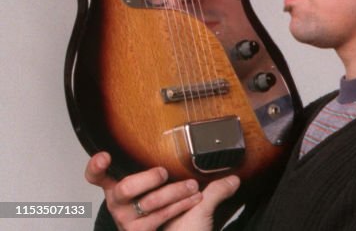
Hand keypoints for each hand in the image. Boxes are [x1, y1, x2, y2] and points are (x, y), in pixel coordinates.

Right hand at [84, 152, 237, 230]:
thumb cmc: (183, 227)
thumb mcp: (198, 203)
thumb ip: (215, 188)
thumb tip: (235, 178)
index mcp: (124, 190)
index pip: (99, 177)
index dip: (97, 167)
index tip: (106, 156)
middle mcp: (120, 206)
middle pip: (124, 187)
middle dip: (148, 178)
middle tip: (164, 173)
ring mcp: (128, 222)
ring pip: (148, 201)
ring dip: (174, 193)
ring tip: (192, 189)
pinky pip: (156, 216)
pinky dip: (178, 206)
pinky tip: (193, 202)